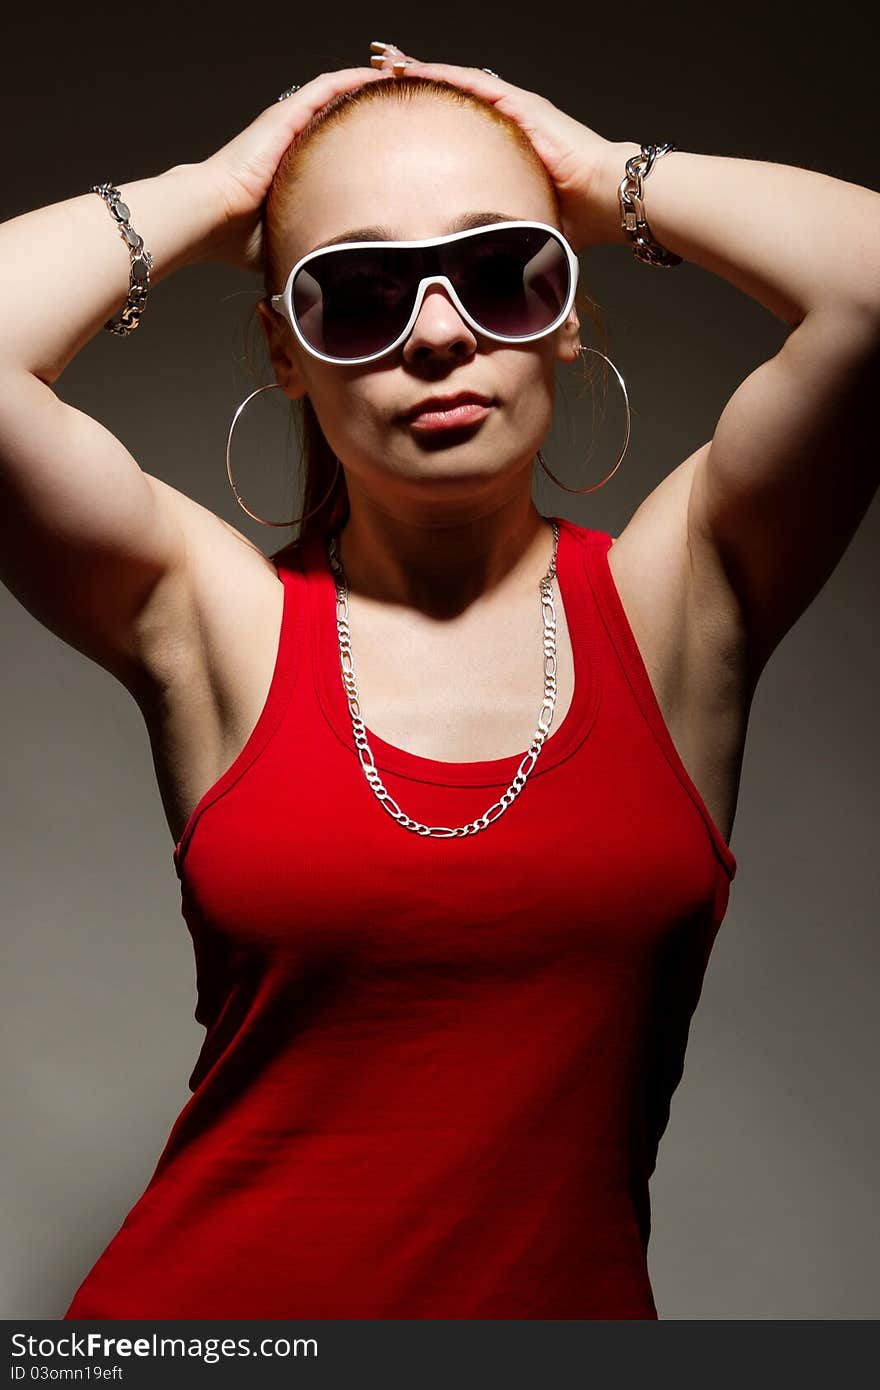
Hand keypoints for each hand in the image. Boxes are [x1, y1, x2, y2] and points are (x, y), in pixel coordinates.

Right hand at [199, 67, 387, 271]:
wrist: (211, 219)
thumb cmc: (237, 238)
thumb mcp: (288, 240)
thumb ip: (312, 243)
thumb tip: (340, 274)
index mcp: (293, 167)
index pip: (334, 147)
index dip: (362, 143)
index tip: (394, 149)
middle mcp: (291, 140)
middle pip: (338, 116)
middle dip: (371, 111)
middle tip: (405, 111)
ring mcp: (288, 124)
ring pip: (336, 94)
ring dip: (366, 87)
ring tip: (400, 83)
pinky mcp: (285, 115)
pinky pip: (326, 88)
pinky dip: (352, 79)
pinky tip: (379, 77)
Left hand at [370, 45, 621, 252]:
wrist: (609, 202)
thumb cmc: (578, 221)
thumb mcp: (522, 229)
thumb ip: (498, 243)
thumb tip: (476, 279)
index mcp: (509, 149)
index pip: (459, 128)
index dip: (427, 121)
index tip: (394, 121)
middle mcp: (509, 123)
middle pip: (452, 98)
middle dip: (414, 87)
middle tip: (376, 78)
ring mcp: (515, 110)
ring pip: (457, 82)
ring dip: (419, 72)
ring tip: (384, 63)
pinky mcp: (520, 105)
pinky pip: (472, 82)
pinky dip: (441, 74)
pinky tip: (411, 68)